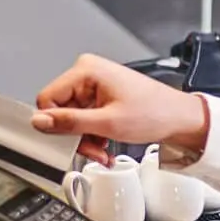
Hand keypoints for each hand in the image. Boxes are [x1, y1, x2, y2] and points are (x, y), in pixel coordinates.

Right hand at [33, 54, 209, 163]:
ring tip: (102, 150)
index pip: (47, 98)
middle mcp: (88, 73)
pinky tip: (104, 144)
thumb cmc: (154, 113)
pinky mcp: (101, 96)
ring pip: (72, 118)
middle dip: (75, 135)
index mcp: (86, 70)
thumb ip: (69, 123)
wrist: (179, 118)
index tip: (67, 141)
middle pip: (60, 110)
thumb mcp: (106, 123)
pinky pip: (84, 118)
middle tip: (90, 150)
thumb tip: (40, 122)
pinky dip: (92, 134)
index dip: (55, 124)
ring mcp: (95, 84)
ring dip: (85, 139)